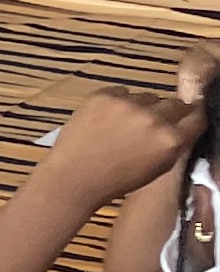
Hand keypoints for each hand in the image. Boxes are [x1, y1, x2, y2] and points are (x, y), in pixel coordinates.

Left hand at [50, 56, 218, 196]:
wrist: (74, 176)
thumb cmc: (118, 179)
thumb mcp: (159, 167)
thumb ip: (175, 144)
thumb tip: (183, 125)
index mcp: (171, 140)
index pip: (197, 118)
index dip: (192, 118)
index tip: (187, 118)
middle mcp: (154, 119)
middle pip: (175, 103)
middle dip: (169, 112)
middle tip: (154, 122)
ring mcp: (128, 104)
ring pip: (148, 96)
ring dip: (143, 106)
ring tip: (126, 122)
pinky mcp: (104, 96)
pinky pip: (122, 92)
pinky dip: (118, 101)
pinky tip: (107, 117)